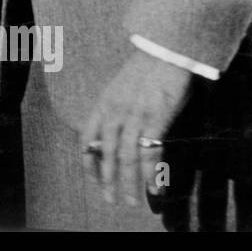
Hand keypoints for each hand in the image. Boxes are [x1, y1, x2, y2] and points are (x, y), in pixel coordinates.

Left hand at [81, 51, 193, 207]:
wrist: (165, 49)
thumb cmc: (146, 69)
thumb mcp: (120, 88)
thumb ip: (114, 110)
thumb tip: (113, 133)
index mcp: (102, 104)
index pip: (86, 140)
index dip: (89, 163)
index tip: (95, 180)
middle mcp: (113, 112)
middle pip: (106, 154)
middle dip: (109, 180)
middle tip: (112, 199)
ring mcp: (133, 116)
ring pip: (126, 158)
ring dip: (129, 183)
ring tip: (133, 200)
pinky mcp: (155, 118)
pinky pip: (149, 152)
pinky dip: (151, 172)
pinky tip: (154, 187)